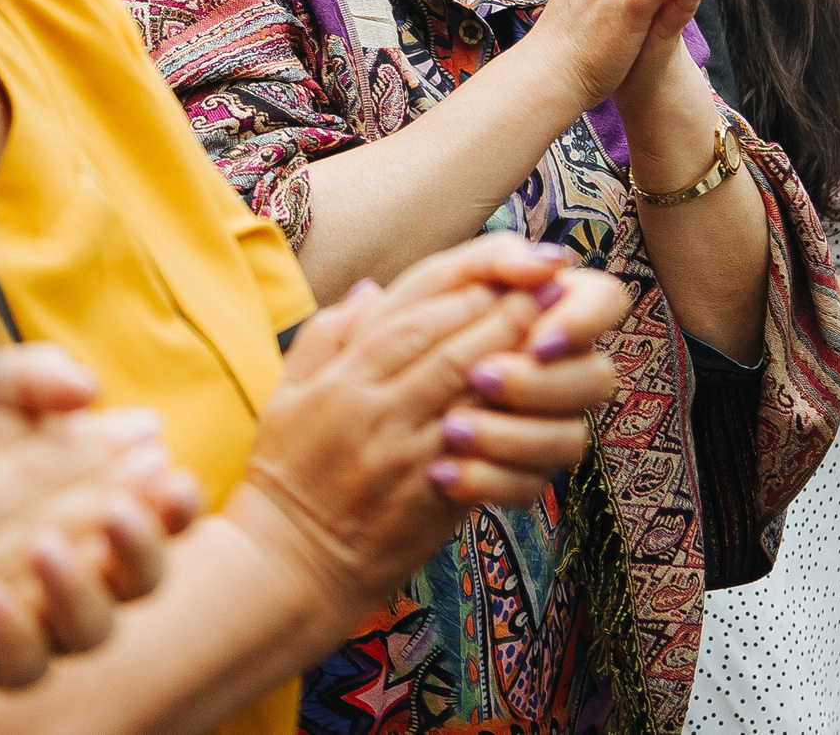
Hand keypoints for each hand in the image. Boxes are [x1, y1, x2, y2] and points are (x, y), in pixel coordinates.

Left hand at [0, 346, 203, 726]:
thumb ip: (23, 381)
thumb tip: (87, 390)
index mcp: (70, 506)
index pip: (153, 517)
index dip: (173, 507)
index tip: (175, 475)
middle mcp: (55, 571)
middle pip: (136, 579)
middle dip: (142, 540)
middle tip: (131, 501)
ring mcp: (13, 620)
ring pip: (85, 634)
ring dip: (83, 590)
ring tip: (49, 547)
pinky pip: (11, 670)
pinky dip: (12, 635)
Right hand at [235, 236, 613, 612]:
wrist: (286, 566)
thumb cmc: (287, 474)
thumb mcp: (286, 395)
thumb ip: (326, 336)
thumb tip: (370, 290)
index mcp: (342, 382)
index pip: (409, 320)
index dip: (460, 292)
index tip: (499, 273)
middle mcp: (375, 413)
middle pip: (451, 350)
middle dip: (504, 315)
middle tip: (546, 289)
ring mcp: (405, 457)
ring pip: (471, 396)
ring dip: (518, 360)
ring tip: (553, 336)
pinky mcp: (430, 499)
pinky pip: (481, 453)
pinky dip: (511, 424)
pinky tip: (537, 405)